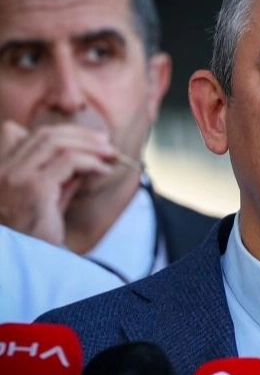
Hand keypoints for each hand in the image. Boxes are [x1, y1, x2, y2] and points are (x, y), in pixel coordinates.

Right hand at [0, 120, 116, 244]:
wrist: (29, 265)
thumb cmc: (36, 238)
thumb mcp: (46, 202)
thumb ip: (59, 179)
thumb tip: (83, 162)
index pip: (17, 133)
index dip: (55, 133)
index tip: (84, 140)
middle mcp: (1, 172)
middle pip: (42, 135)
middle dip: (80, 135)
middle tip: (105, 143)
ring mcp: (14, 178)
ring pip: (55, 142)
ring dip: (89, 145)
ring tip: (109, 154)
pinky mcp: (34, 188)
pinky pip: (68, 161)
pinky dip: (90, 161)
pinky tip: (103, 171)